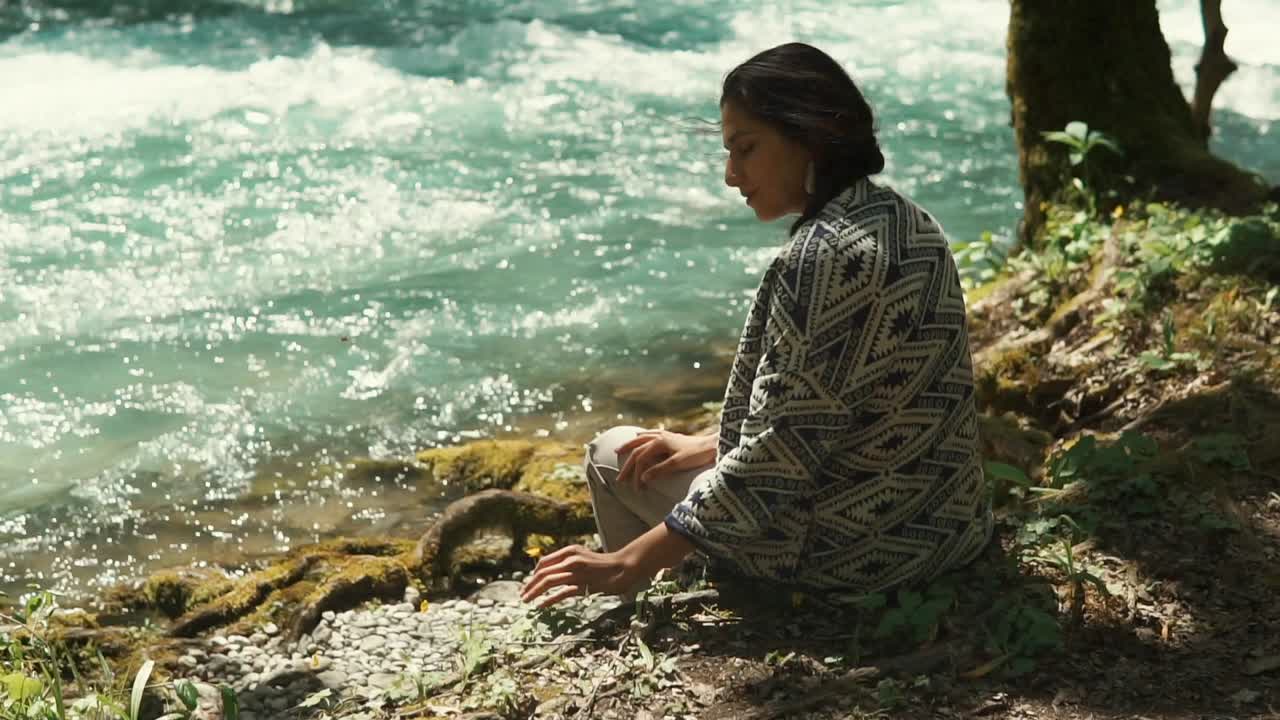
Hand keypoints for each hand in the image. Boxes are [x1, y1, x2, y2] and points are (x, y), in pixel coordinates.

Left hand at [519, 544, 639, 607]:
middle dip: (529, 585)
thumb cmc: (604, 564)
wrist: (624, 567)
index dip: (533, 574)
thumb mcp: (583, 557)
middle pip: (543, 573)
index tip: (528, 584)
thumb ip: (568, 562)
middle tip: (522, 594)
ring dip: (534, 592)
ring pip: (548, 582)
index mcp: (570, 551)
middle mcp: (571, 560)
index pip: (544, 562)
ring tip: (526, 600)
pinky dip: (548, 600)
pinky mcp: (583, 585)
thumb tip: (552, 573)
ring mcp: (576, 573)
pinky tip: (541, 606)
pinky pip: (561, 594)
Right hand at [616, 429, 715, 486]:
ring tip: (619, 449)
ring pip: (642, 439)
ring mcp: (666, 435)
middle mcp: (660, 437)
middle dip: (627, 464)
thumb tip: (642, 478)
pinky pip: (651, 434)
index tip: (635, 489)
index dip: (636, 474)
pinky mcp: (672, 437)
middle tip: (619, 478)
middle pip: (637, 449)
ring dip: (630, 445)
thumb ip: (659, 470)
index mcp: (659, 442)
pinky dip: (643, 436)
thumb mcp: (677, 464)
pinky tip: (640, 436)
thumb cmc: (697, 455)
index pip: (641, 459)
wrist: (714, 446)